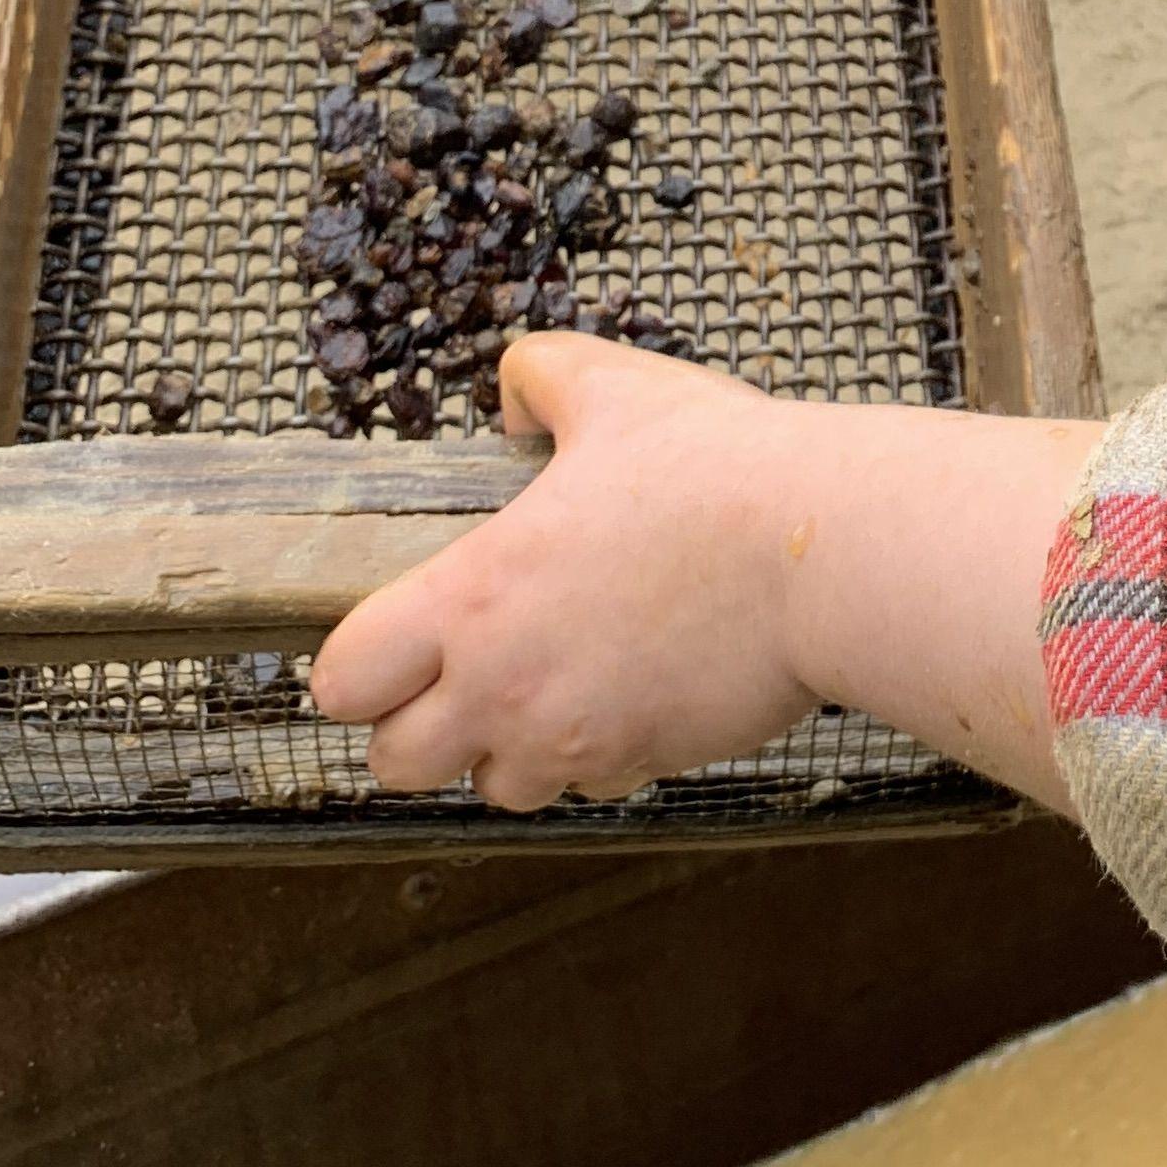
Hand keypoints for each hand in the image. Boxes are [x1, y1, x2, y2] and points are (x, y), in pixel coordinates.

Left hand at [308, 335, 813, 805]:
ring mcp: (574, 740)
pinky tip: (625, 689)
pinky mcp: (642, 765)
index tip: (388, 638)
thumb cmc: (718, 469)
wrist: (822, 554)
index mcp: (474, 602)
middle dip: (414, 726)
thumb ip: (541, 378)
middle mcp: (506, 690)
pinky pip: (585, 786)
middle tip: (456, 672)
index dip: (354, 663)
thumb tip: (515, 397)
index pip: (343, 682)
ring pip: (492, 788)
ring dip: (502, 748)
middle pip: (395, 764)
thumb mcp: (614, 386)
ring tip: (547, 680)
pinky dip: (588, 756)